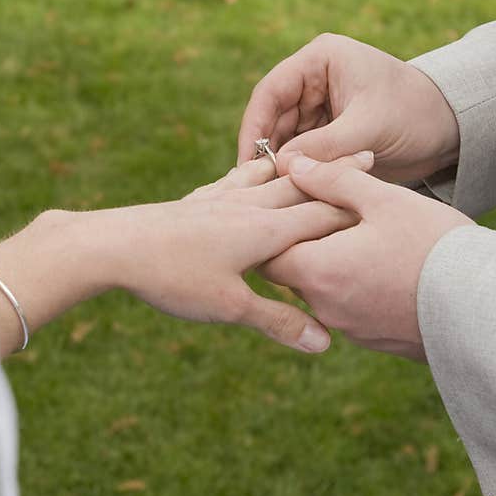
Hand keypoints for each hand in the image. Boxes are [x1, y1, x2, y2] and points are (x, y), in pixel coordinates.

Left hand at [82, 154, 371, 352]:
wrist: (110, 245)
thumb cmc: (171, 276)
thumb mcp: (229, 306)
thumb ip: (278, 320)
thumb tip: (324, 343)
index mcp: (265, 230)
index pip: (322, 214)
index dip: (355, 206)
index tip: (385, 191)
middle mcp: (245, 207)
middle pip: (300, 187)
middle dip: (334, 174)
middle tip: (363, 153)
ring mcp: (216, 201)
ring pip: (265, 179)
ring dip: (292, 169)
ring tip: (309, 157)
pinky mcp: (190, 203)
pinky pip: (229, 183)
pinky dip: (248, 175)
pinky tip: (241, 176)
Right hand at [237, 33, 460, 181]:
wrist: (448, 130)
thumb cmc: (415, 113)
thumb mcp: (368, 128)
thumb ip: (322, 146)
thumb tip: (279, 167)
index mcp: (320, 60)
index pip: (271, 92)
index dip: (254, 127)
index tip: (246, 161)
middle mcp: (312, 80)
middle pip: (271, 118)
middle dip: (265, 151)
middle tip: (256, 186)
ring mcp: (316, 106)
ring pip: (282, 138)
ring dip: (279, 164)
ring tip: (271, 192)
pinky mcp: (323, 131)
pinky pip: (298, 152)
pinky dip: (294, 170)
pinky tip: (287, 190)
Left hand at [259, 156, 472, 359]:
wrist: (484, 307)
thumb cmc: (435, 247)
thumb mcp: (384, 200)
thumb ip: (332, 181)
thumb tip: (293, 164)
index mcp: (316, 271)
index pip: (266, 253)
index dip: (274, 228)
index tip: (290, 209)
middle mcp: (322, 306)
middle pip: (290, 273)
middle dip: (301, 244)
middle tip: (323, 219)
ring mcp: (346, 327)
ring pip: (318, 290)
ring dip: (327, 265)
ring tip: (353, 239)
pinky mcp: (370, 338)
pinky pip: (345, 308)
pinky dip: (351, 286)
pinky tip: (374, 267)